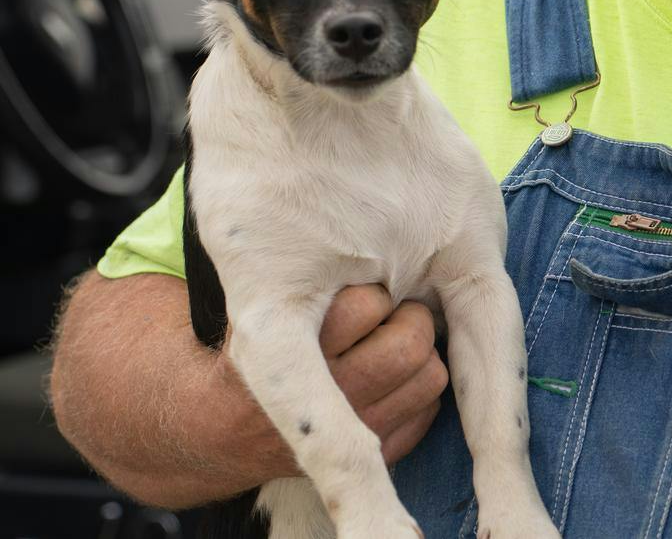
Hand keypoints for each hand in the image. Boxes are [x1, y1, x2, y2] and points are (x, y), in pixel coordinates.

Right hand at [221, 285, 448, 478]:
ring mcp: (352, 428)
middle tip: (394, 316)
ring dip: (423, 355)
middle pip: (409, 344)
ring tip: (395, 346)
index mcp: (292, 346)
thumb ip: (307, 271)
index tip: (365, 293)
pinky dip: (421, 391)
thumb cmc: (254, 346)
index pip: (368, 304)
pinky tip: (394, 380)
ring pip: (429, 377)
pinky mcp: (371, 453)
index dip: (375, 293)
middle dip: (412, 320)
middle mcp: (325, 391)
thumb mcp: (258, 301)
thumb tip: (378, 238)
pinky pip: (427, 412)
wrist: (221, 430)